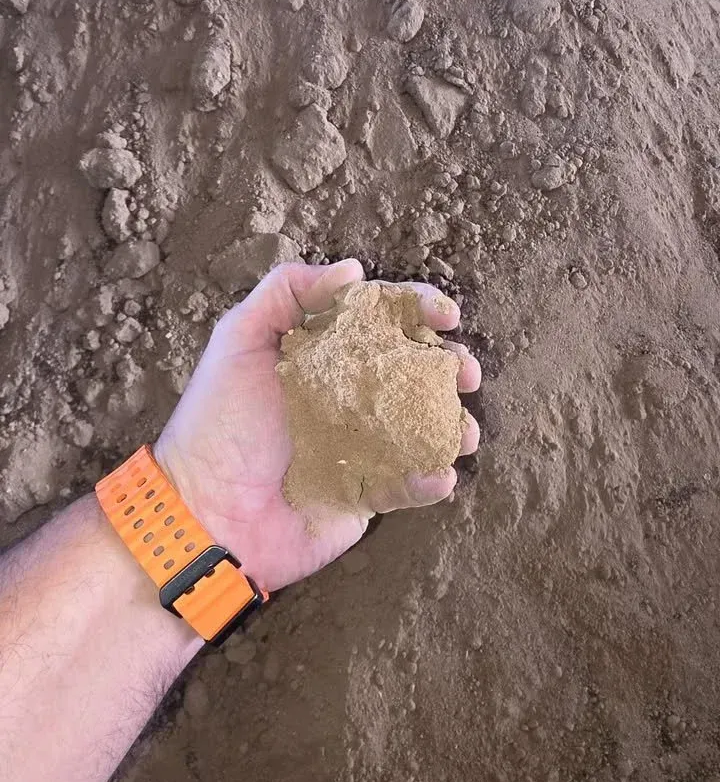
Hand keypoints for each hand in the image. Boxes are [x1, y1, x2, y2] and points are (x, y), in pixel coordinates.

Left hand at [154, 260, 480, 591]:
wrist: (208, 513)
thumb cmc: (219, 422)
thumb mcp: (239, 340)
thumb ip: (286, 291)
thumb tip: (354, 267)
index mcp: (322, 356)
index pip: (379, 321)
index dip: (416, 310)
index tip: (446, 313)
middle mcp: (345, 397)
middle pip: (412, 371)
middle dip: (448, 366)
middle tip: (465, 372)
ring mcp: (359, 447)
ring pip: (421, 429)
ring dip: (451, 425)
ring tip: (463, 431)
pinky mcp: (364, 495)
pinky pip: (408, 485)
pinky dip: (430, 481)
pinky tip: (438, 475)